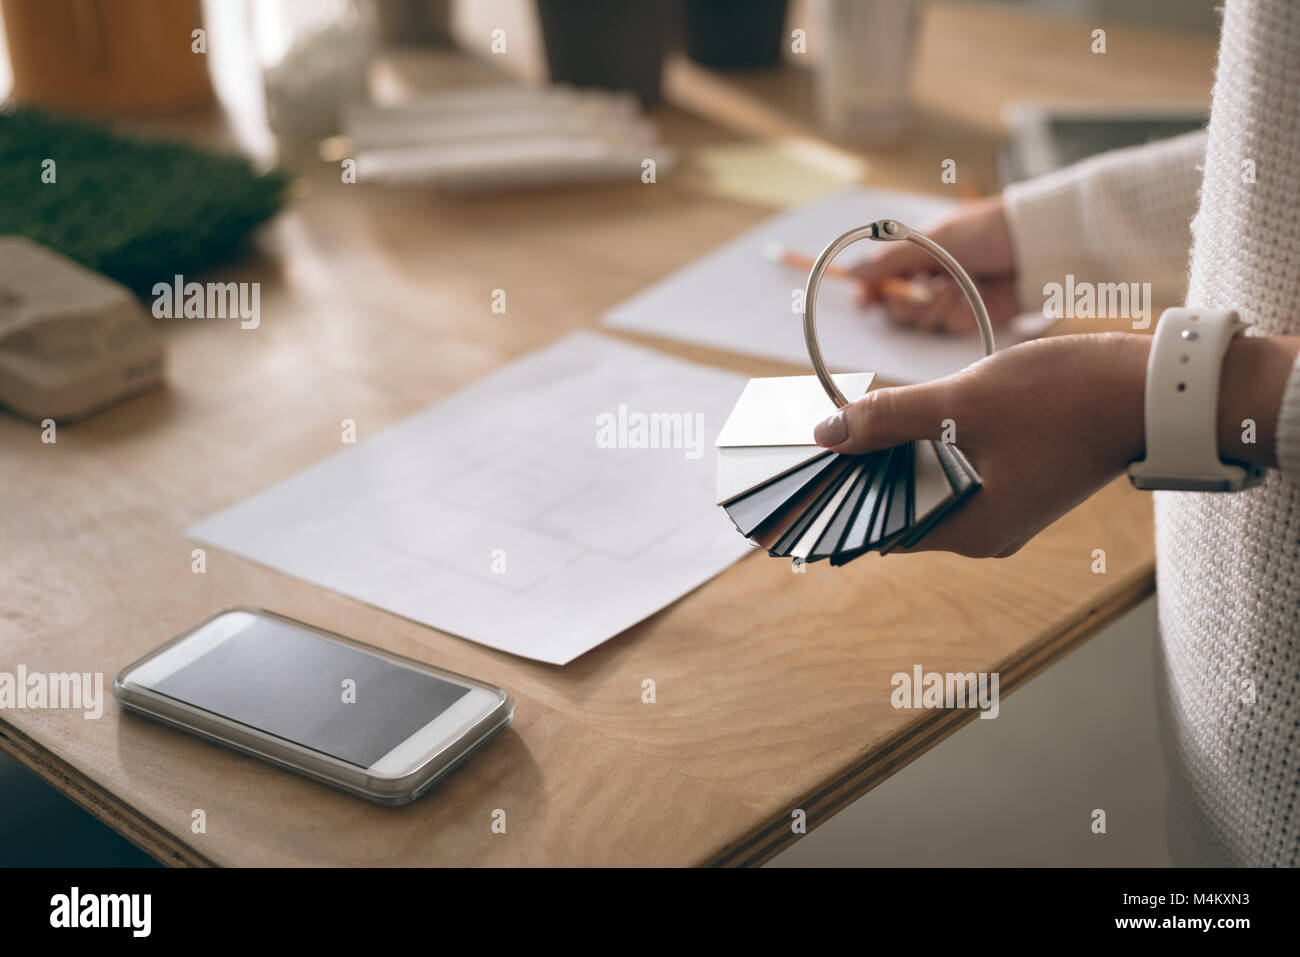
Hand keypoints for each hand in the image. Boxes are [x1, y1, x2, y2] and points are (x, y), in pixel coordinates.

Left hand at [811, 333, 1149, 556]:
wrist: (1151, 388)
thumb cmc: (1064, 397)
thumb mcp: (962, 402)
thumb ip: (890, 418)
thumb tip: (827, 432)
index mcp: (971, 530)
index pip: (877, 530)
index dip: (831, 510)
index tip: (790, 498)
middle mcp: (983, 533)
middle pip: (897, 510)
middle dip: (852, 481)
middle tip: (805, 455)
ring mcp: (999, 509)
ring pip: (922, 488)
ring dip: (883, 461)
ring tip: (835, 438)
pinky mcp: (1011, 482)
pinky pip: (948, 472)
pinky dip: (917, 451)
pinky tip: (889, 425)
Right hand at [849, 195, 1020, 333]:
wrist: (1033, 246)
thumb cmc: (984, 231)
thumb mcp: (932, 241)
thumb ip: (889, 260)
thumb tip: (850, 272)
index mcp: (914, 256)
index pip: (878, 282)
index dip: (869, 293)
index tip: (866, 300)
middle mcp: (925, 280)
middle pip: (893, 309)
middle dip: (906, 301)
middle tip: (926, 285)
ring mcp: (946, 301)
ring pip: (918, 321)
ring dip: (935, 303)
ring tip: (956, 284)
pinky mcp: (966, 319)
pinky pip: (945, 327)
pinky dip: (955, 312)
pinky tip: (969, 296)